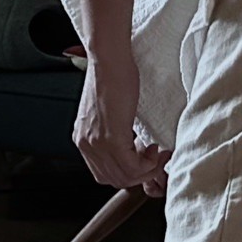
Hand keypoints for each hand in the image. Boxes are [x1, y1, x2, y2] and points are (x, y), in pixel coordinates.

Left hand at [75, 58, 169, 195]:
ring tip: (157, 152)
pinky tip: (154, 148)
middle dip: (141, 174)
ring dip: (147, 170)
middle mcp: (86, 145)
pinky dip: (148, 164)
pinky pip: (132, 167)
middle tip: (156, 157)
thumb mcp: (110, 113)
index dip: (129, 171)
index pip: (105, 173)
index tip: (146, 157)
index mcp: (83, 140)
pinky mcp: (110, 139)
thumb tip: (135, 150)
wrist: (109, 62)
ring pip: (124, 177)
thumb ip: (115, 134)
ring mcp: (96, 143)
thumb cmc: (113, 79)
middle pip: (115, 179)